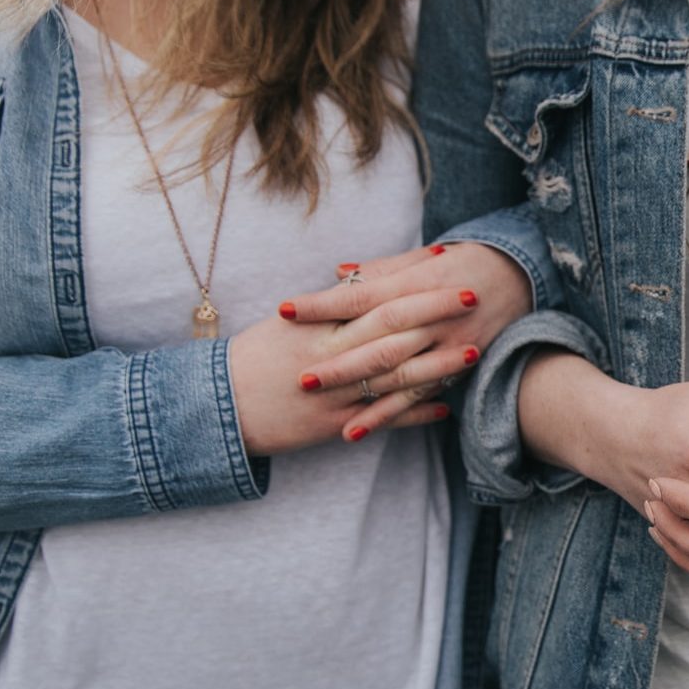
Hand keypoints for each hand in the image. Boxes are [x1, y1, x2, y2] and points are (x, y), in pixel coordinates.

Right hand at [229, 294, 475, 454]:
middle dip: (433, 311)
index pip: (371, 295)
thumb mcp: (287, 326)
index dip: (408, 280)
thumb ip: (326, 304)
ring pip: (394, 374)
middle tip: (472, 295)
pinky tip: (445, 407)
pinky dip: (414, 413)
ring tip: (473, 351)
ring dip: (437, 363)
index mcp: (315, 325)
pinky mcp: (333, 426)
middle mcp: (327, 355)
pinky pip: (381, 418)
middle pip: (390, 328)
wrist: (215, 408)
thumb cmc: (254, 359)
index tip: (442, 262)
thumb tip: (361, 277)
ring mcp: (332, 392)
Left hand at [278, 242, 530, 434]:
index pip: (362, 296)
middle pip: (379, 342)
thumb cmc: (463, 263)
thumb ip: (381, 270)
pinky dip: (387, 417)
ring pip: (398, 377)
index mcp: (418, 284)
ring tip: (319, 406)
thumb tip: (338, 274)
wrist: (519, 277)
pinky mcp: (457, 371)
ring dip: (357, 395)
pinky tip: (356, 431)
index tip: (286, 310)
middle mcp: (433, 318)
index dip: (324, 304)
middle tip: (298, 377)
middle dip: (338, 362)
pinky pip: (417, 399)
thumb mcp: (423, 261)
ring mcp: (448, 348)